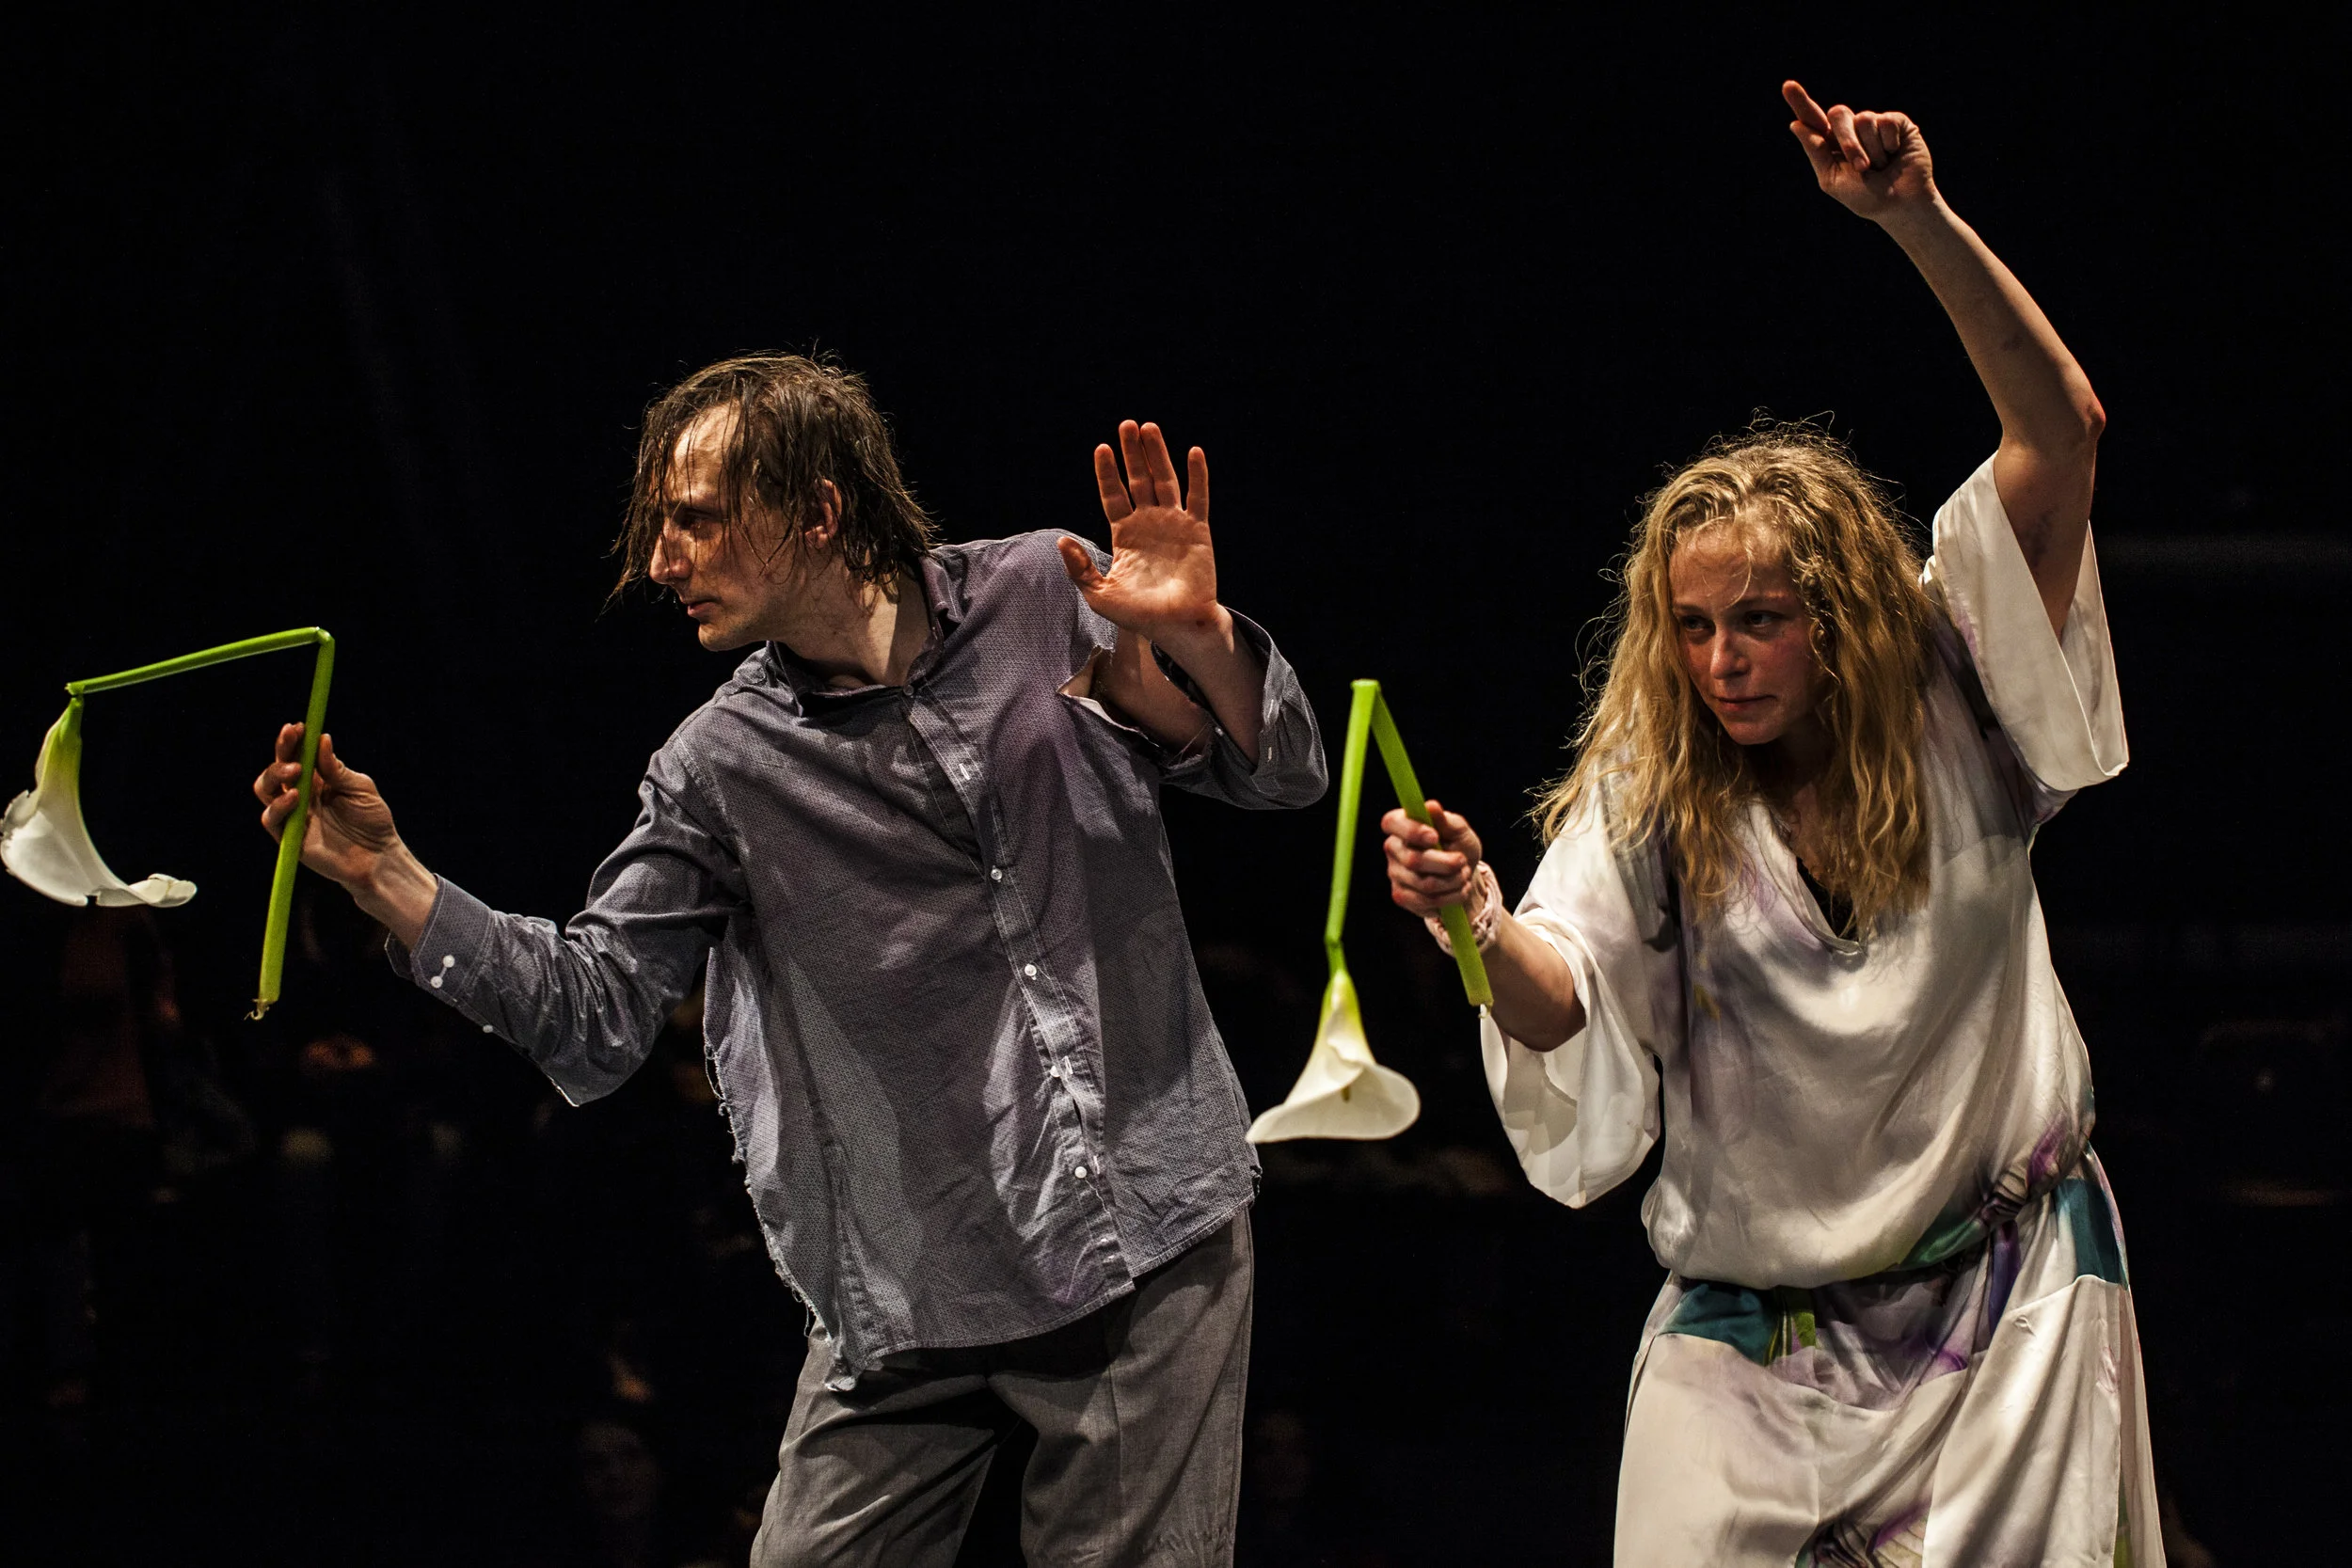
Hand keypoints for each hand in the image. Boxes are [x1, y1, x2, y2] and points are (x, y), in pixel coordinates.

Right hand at [254, 724, 406, 889]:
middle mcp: (300, 795)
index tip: (296, 727)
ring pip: (265, 791)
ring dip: (274, 775)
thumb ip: (337, 769)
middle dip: (281, 753)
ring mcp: (292, 816)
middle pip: (276, 769)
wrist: (379, 857)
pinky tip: (295, 797)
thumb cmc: (373, 821)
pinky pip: (271, 820)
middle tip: (294, 745)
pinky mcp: (289, 838)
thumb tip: (322, 740)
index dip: (292, 741)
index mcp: (317, 780)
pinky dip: (278, 806)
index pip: (296, 755)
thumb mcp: (360, 789)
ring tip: (296, 772)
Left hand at [1058, 421, 1229, 660]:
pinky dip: (1197, 476)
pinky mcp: (1198, 530)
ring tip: (1149, 428)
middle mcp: (1149, 524)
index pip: (1114, 495)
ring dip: (1157, 455)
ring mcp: (1174, 524)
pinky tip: (1193, 452)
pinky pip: (1197, 498)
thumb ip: (1079, 568)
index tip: (1102, 448)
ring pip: (1165, 481)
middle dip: (1132, 453)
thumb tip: (1062, 540)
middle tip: (1126, 425)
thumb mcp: (1099, 594)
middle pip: (1139, 480)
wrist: (1176, 625)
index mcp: (1125, 535)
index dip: (1108, 473)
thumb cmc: (1138, 615)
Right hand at [1382, 799, 1482, 917]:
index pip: (1392, 823)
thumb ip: (1445, 820)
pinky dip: (1449, 898)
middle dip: (1446, 864)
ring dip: (1453, 882)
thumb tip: (1431, 806)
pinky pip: (1425, 902)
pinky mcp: (1401, 896)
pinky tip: (1457, 891)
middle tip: (1462, 861)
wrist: (1463, 874)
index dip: (1411, 831)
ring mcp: (1395, 874)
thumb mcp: (1458, 829)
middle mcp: (1393, 848)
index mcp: (1402, 824)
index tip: (1434, 837)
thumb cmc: (1458, 845)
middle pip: (1413, 860)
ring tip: (1464, 875)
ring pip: (1424, 885)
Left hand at [1783, 79, 1935, 223]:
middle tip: (1863, 167)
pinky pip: (1886, 121)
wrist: (1901, 204)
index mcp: (1831, 144)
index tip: (1788, 86)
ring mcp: (1873, 124)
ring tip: (1881, 165)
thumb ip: (1816, 152)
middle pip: (1838, 113)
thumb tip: (1796, 124)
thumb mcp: (1832, 180)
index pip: (1813, 119)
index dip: (1800, 102)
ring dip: (1871, 149)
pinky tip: (1895, 153)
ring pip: (1864, 118)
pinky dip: (1889, 143)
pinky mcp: (1896, 122)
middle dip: (1848, 142)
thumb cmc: (1866, 197)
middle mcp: (1851, 130)